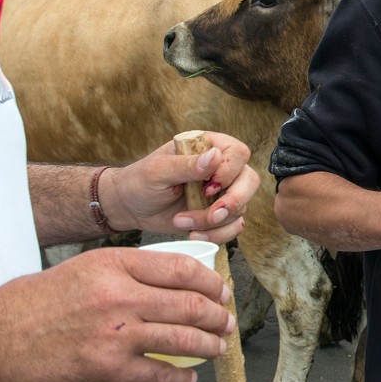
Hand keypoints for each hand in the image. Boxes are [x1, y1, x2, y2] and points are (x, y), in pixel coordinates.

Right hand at [0, 247, 235, 381]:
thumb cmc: (38, 302)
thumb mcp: (85, 268)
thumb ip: (128, 272)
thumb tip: (174, 281)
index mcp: (114, 265)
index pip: (181, 268)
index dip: (210, 282)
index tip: (221, 291)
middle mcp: (118, 296)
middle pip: (190, 305)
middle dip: (218, 316)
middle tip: (226, 322)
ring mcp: (115, 334)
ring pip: (183, 340)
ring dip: (209, 346)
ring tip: (217, 348)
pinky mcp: (107, 370)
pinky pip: (160, 375)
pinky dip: (181, 379)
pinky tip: (188, 379)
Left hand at [108, 131, 257, 243]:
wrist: (130, 208)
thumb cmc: (140, 182)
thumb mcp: (157, 171)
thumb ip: (186, 165)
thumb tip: (214, 157)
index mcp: (208, 146)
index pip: (237, 153)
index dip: (229, 172)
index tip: (207, 187)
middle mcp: (221, 168)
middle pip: (249, 181)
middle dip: (232, 202)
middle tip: (211, 214)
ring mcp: (222, 192)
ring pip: (241, 208)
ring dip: (213, 222)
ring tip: (181, 222)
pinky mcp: (218, 214)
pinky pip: (233, 227)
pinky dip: (217, 235)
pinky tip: (193, 234)